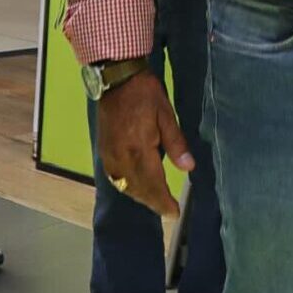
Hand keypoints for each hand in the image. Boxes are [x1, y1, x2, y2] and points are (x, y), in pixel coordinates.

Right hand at [96, 70, 193, 217]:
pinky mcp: (103, 151)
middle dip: (154, 202)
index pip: (154, 184)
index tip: (174, 213)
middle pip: (138, 190)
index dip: (164, 202)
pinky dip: (127, 187)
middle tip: (168, 211)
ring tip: (155, 201)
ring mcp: (110, 156)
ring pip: (125, 186)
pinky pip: (115, 178)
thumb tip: (189, 168)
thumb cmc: (145, 93)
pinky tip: (135, 186)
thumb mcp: (166, 114)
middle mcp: (121, 158)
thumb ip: (176, 143)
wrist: (115, 78)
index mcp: (139, 150)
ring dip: (140, 197)